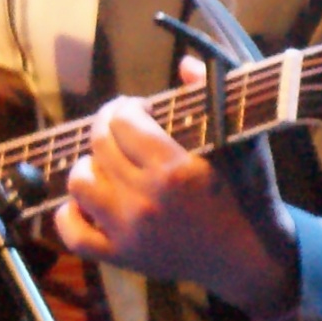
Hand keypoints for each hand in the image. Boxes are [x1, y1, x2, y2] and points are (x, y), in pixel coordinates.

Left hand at [50, 69, 300, 320]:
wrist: (252, 256)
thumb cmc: (249, 194)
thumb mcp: (243, 141)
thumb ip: (214, 98)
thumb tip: (185, 63)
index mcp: (176, 169)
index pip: (124, 122)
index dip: (126, 107)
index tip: (140, 109)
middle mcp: (147, 200)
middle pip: (99, 146)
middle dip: (106, 126)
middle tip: (121, 126)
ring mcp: (130, 231)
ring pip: (80, 183)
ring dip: (88, 165)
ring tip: (106, 163)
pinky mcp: (123, 256)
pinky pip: (74, 234)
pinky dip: (69, 214)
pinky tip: (86, 201)